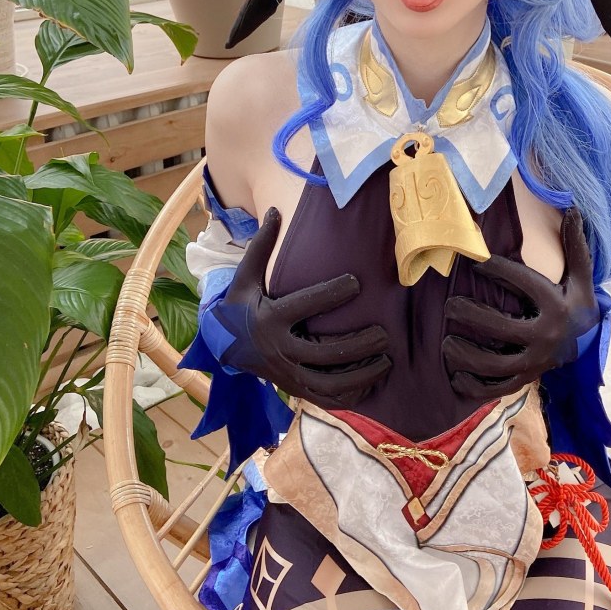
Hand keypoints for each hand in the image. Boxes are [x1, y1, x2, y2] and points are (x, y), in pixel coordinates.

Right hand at [211, 208, 390, 402]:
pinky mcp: (294, 389)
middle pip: (325, 352)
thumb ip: (261, 246)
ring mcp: (287, 374)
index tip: (357, 282)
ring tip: (386, 361)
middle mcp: (279, 350)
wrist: (224, 345)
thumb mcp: (245, 276)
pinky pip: (325, 398)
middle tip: (385, 333)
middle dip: (360, 344)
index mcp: (270, 319)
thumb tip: (274, 210)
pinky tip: (372, 383)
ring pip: (329, 382)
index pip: (305, 305)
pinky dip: (350, 395)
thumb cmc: (241, 305)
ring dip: (361, 375)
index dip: (333, 293)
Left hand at [442, 208, 597, 397]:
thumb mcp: (581, 276)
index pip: (524, 284)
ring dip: (466, 354)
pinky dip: (474, 387)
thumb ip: (575, 245)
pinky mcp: (526, 379)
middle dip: (471, 315)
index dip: (498, 270)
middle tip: (449, 304)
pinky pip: (496, 389)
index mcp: (558, 307)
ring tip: (447, 341)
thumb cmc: (575, 303)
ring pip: (494, 364)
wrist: (589, 345)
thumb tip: (571, 209)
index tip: (476, 262)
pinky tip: (455, 376)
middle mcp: (546, 337)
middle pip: (501, 329)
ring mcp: (535, 362)